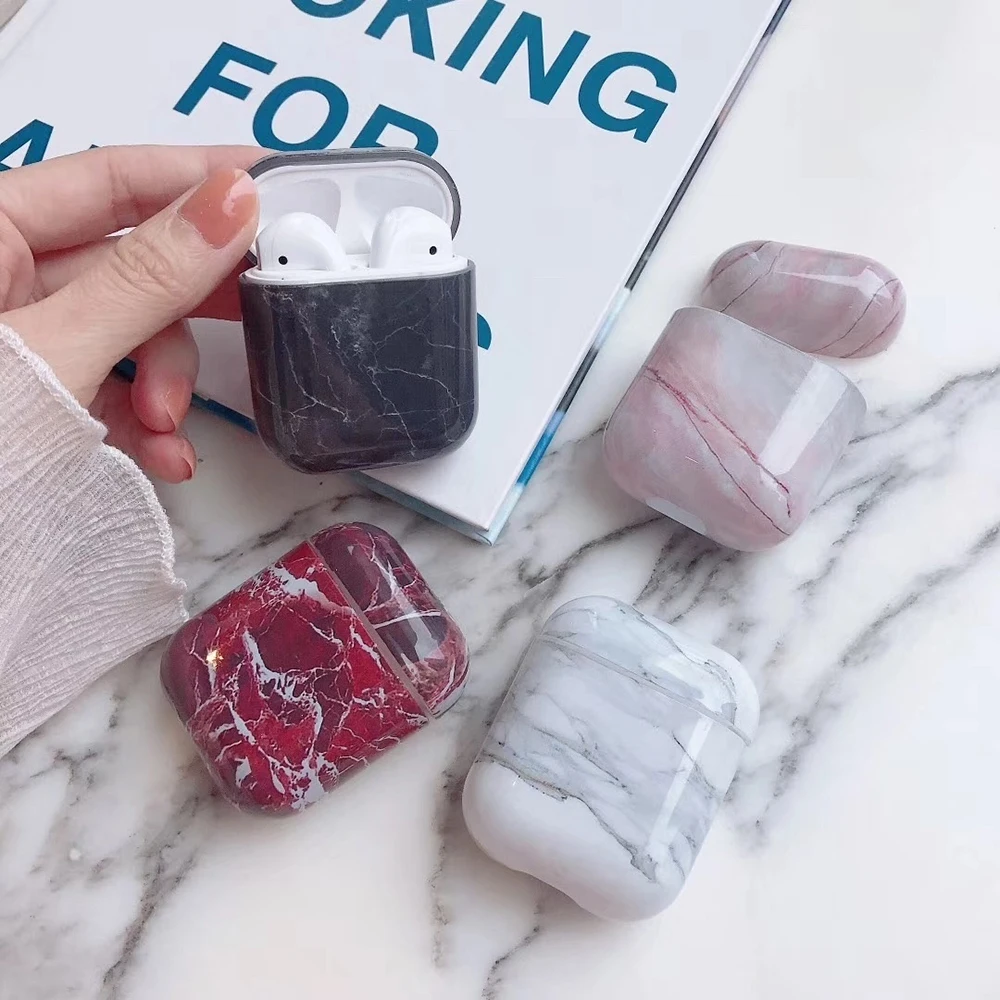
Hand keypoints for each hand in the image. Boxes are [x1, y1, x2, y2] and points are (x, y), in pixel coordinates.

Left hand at [0, 145, 260, 481]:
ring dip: (167, 384)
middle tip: (265, 300)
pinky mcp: (45, 398)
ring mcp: (29, 342)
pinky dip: (146, 424)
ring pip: (134, 337)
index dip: (195, 176)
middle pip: (132, 263)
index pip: (110, 179)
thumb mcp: (53, 353)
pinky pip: (116, 391)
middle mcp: (7, 277)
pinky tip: (163, 457)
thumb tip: (230, 203)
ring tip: (167, 428)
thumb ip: (145, 279)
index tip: (275, 183)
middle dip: (192, 303)